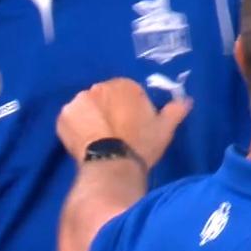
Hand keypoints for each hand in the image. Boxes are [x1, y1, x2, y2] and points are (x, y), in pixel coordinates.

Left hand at [56, 78, 191, 167]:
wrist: (113, 165)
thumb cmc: (142, 144)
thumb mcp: (165, 128)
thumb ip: (175, 110)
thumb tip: (186, 100)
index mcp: (124, 85)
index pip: (127, 92)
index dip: (130, 109)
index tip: (133, 126)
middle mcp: (99, 87)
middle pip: (105, 97)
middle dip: (109, 111)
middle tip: (116, 133)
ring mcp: (78, 101)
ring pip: (87, 108)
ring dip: (92, 118)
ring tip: (100, 140)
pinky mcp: (63, 117)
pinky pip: (71, 120)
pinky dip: (76, 128)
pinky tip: (85, 143)